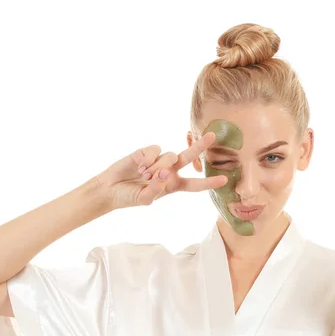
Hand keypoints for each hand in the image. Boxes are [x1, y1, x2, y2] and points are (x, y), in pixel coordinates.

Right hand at [92, 132, 227, 209]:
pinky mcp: (147, 151)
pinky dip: (149, 159)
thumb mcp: (144, 199)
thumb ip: (156, 189)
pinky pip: (155, 150)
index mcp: (173, 185)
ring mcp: (159, 160)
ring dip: (158, 167)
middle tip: (212, 136)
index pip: (194, 184)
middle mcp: (169, 171)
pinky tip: (139, 166)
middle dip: (200, 146)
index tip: (224, 180)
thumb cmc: (129, 197)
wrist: (110, 189)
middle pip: (189, 157)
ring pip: (170, 157)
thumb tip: (164, 173)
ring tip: (144, 176)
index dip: (208, 183)